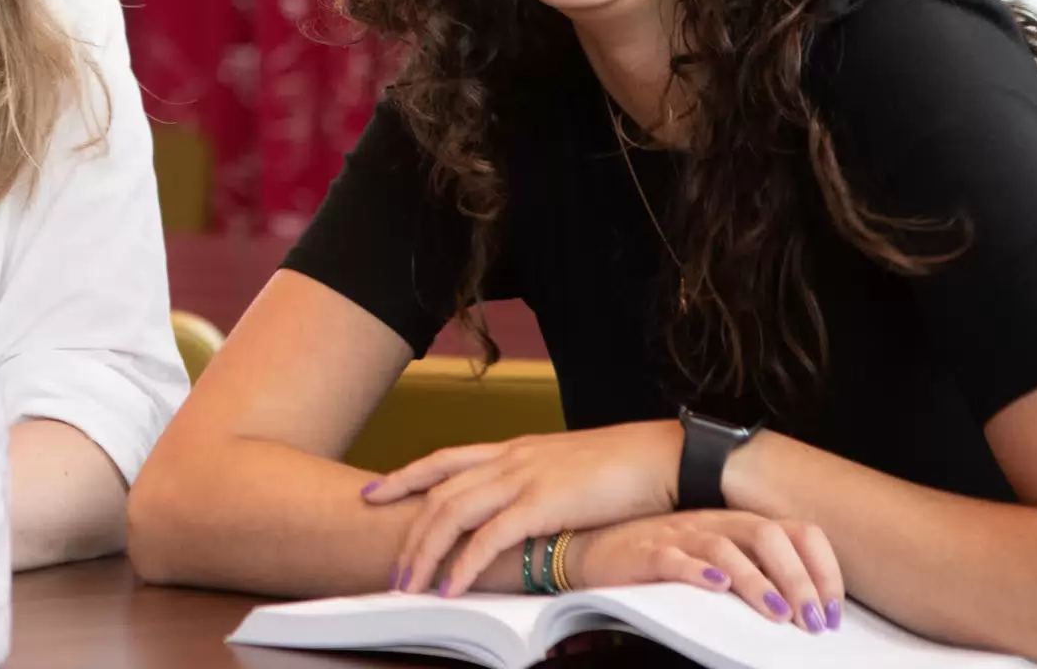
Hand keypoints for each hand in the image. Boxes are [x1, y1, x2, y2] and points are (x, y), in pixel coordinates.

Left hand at [366, 421, 679, 596]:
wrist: (663, 456)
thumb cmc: (624, 467)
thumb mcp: (567, 470)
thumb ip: (537, 485)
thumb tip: (522, 511)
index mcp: (514, 448)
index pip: (444, 459)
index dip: (405, 476)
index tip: (374, 493)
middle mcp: (510, 458)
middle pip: (439, 492)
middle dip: (407, 531)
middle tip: (390, 569)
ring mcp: (523, 477)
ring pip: (453, 513)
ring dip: (426, 553)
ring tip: (408, 587)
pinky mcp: (543, 503)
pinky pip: (490, 537)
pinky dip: (465, 564)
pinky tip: (450, 588)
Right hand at [572, 511, 843, 630]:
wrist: (596, 549)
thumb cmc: (665, 560)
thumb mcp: (721, 560)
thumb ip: (760, 572)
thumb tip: (812, 611)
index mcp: (738, 524)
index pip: (797, 531)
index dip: (822, 569)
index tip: (835, 612)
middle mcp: (714, 523)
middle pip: (767, 535)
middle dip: (797, 580)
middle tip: (813, 623)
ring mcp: (679, 535)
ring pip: (726, 547)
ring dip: (758, 582)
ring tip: (777, 615)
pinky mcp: (646, 552)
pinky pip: (674, 558)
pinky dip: (698, 572)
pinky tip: (716, 587)